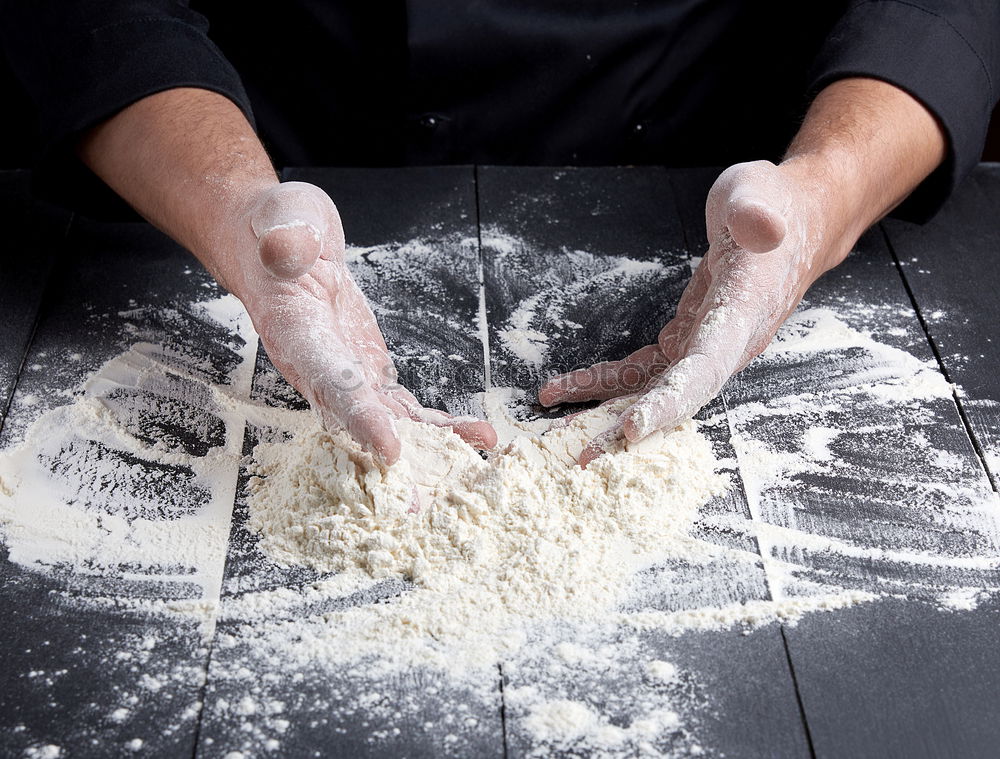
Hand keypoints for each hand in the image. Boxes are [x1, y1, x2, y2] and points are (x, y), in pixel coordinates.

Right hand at [231, 181, 496, 464]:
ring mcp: (344, 374)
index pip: (329, 379)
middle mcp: (318, 367)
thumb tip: (288, 248)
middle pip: (356, 422)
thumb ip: (287, 237)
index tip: (388, 449)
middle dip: (392, 460)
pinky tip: (473, 434)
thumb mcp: (282, 217)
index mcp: (296, 333)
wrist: (277, 244)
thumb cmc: (278, 228)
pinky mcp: (366, 372)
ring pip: (386, 422)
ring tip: (472, 461)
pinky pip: (402, 406)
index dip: (358, 416)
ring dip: (427, 448)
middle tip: (420, 500)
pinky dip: (437, 424)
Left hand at [538, 160, 842, 465]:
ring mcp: (705, 346)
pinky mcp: (687, 338)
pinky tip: (571, 387)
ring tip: (561, 427)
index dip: (670, 402)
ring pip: (653, 389)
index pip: (705, 368)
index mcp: (744, 314)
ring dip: (608, 409)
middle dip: (628, 426)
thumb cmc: (777, 205)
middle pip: (675, 396)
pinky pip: (643, 369)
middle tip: (583, 455)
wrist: (794, 220)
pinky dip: (607, 379)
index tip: (633, 429)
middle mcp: (726, 343)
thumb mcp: (761, 195)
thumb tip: (760, 227)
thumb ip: (755, 215)